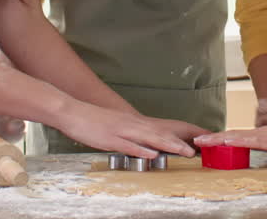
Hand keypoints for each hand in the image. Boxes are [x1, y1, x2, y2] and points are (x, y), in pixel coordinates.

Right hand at [58, 103, 197, 158]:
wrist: (72, 111)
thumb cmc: (92, 122)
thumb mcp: (115, 128)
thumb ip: (129, 137)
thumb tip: (142, 146)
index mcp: (133, 124)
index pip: (159, 132)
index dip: (177, 139)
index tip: (192, 146)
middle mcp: (131, 126)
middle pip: (159, 135)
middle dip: (178, 144)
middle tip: (195, 152)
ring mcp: (121, 132)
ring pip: (148, 139)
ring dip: (167, 145)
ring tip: (184, 152)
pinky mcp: (110, 138)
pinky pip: (128, 145)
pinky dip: (141, 150)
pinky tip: (152, 154)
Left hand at [195, 124, 266, 160]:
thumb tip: (262, 154)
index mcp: (261, 135)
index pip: (237, 137)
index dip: (220, 139)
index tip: (206, 142)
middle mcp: (260, 132)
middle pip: (232, 135)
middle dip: (213, 138)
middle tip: (196, 140)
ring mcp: (264, 135)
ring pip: (236, 136)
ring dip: (218, 138)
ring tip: (202, 140)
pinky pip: (250, 140)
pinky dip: (236, 140)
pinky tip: (226, 140)